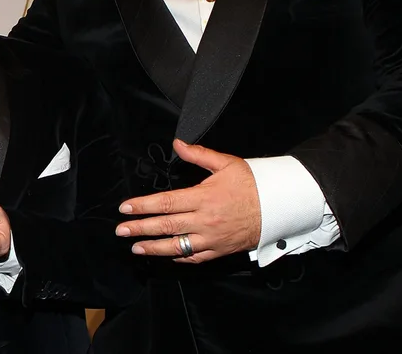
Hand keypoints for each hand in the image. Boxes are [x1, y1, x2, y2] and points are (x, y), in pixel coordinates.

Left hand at [116, 139, 260, 263]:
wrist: (280, 206)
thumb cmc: (253, 183)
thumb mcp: (226, 163)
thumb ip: (198, 155)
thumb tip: (177, 143)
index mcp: (203, 197)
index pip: (165, 203)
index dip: (142, 206)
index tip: (125, 208)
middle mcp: (204, 220)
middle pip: (165, 226)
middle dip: (139, 229)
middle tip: (121, 230)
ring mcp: (212, 238)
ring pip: (177, 247)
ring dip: (153, 248)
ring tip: (136, 248)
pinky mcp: (220, 250)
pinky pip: (195, 258)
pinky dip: (179, 258)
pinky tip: (166, 255)